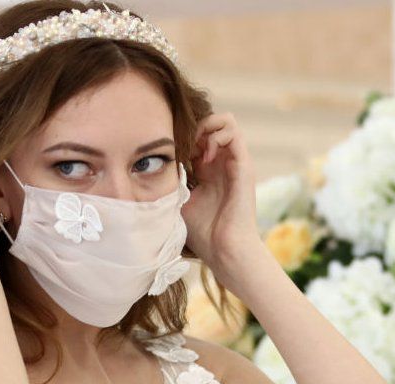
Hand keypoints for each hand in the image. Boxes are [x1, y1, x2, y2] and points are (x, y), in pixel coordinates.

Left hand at [183, 112, 261, 275]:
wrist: (225, 250)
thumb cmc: (203, 233)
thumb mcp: (179, 201)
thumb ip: (172, 181)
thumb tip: (150, 167)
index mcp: (210, 170)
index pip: (200, 134)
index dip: (184, 135)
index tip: (172, 152)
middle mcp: (225, 162)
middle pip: (213, 122)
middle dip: (194, 127)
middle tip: (183, 148)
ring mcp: (236, 162)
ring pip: (225, 120)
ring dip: (206, 128)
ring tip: (195, 151)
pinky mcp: (244, 165)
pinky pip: (233, 131)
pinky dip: (215, 136)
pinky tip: (203, 158)